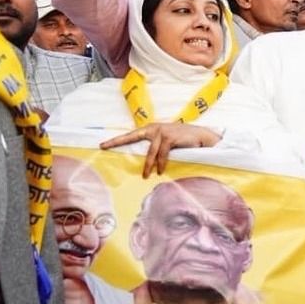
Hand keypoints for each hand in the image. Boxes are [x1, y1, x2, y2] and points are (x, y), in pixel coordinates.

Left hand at [100, 123, 221, 177]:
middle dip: (117, 141)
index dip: (117, 140)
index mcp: (151, 129)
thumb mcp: (168, 141)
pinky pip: (162, 154)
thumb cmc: (185, 140)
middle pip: (132, 136)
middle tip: (104, 147)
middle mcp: (154, 128)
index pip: (131, 135)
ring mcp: (161, 132)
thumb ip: (157, 145)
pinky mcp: (169, 137)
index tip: (103, 144)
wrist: (201, 136)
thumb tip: (147, 159)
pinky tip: (160, 171)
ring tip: (146, 176)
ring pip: (150, 152)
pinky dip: (162, 164)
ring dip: (148, 165)